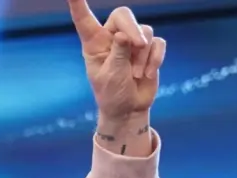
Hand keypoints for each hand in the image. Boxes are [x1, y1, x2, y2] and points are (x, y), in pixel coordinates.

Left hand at [69, 1, 165, 129]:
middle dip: (132, 29)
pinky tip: (148, 74)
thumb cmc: (112, 94)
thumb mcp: (111, 76)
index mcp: (94, 43)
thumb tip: (123, 35)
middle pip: (123, 16)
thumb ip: (118, 54)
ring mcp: (131, 42)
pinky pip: (158, 43)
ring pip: (144, 31)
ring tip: (135, 74)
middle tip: (137, 44)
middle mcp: (112, 38)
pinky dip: (155, 58)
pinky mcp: (149, 48)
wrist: (128, 109)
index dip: (78, 5)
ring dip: (142, 55)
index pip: (84, 20)